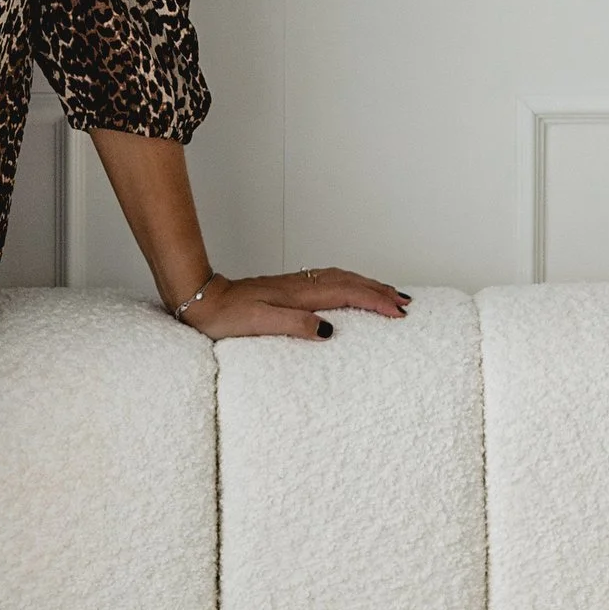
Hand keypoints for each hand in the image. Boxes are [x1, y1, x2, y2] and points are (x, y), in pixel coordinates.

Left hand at [175, 267, 409, 341]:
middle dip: (380, 291)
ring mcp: (296, 284)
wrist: (202, 301)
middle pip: (351, 282)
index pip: (348, 293)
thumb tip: (328, 331)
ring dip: (368, 285)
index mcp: (300, 293)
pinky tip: (351, 289)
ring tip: (389, 294)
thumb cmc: (226, 316)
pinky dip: (350, 284)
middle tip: (406, 304)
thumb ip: (294, 325)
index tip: (398, 312)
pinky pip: (330, 281)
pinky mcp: (289, 288)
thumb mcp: (259, 323)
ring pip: (342, 278)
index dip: (376, 302)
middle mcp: (302, 284)